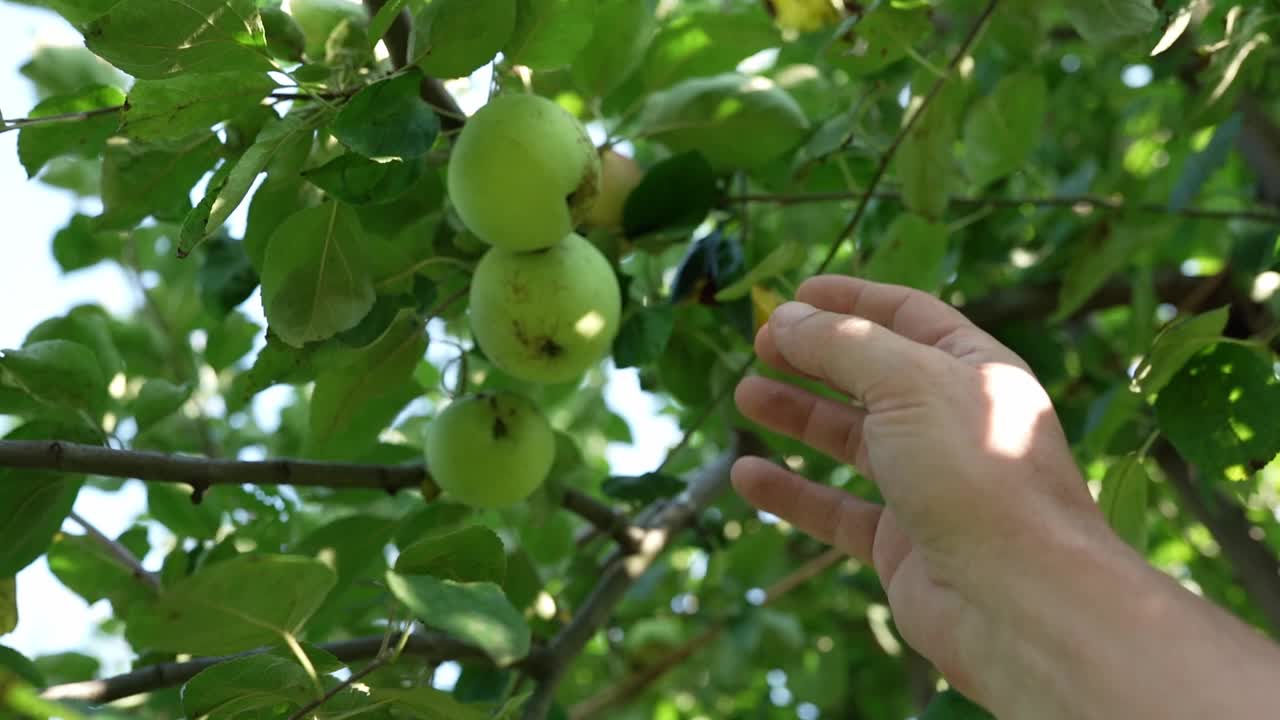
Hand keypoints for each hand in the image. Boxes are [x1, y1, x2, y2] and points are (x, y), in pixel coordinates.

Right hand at [732, 275, 1108, 701]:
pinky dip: (791, 491)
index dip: (853, 300)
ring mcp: (928, 485)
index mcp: (976, 370)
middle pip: (873, 376)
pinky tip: (746, 476)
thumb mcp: (905, 381)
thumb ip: (839, 344)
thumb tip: (780, 317)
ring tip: (744, 395)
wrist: (1017, 598)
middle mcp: (955, 423)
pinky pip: (836, 508)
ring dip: (798, 416)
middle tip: (757, 344)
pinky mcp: (901, 543)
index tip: (796, 293)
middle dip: (815, 357)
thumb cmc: (975, 471)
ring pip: (851, 440)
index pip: (908, 317)